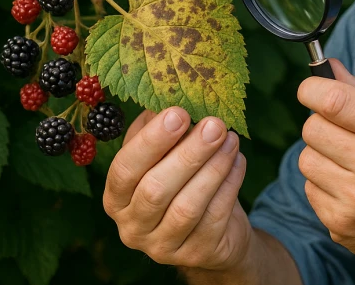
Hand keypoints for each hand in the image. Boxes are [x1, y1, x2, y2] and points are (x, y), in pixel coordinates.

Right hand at [102, 107, 250, 270]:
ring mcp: (164, 246)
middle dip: (188, 154)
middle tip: (215, 125)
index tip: (178, 113)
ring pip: (187, 207)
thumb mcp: (166, 155)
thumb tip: (168, 100)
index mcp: (116, 198)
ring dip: (213, 168)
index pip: (124, 170)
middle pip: (156, 190)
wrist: (216, 229)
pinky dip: (229, 185)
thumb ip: (159, 131)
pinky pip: (215, 217)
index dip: (151, 141)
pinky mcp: (197, 254)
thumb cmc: (184, 181)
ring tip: (231, 140)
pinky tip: (238, 161)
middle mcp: (132, 227)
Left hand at [297, 59, 354, 271]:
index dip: (312, 89)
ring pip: (306, 159)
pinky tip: (349, 188)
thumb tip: (328, 67)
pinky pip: (309, 188)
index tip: (310, 90)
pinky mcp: (341, 224)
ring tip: (347, 163)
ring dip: (320, 156)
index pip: (335, 102)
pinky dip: (323, 184)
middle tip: (339, 131)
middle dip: (320, 124)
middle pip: (312, 129)